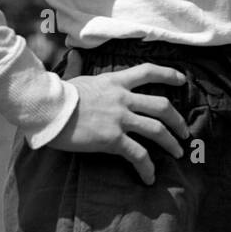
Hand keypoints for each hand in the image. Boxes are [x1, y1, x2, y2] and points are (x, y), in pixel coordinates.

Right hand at [53, 64, 189, 184]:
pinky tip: (150, 178)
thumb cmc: (55, 95)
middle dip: (177, 120)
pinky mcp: (113, 138)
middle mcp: (123, 98)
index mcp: (115, 81)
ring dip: (171, 143)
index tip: (182, 80)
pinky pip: (138, 154)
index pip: (148, 71)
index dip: (168, 75)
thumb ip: (79, 67)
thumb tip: (75, 53)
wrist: (46, 109)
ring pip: (157, 129)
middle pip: (162, 105)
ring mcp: (120, 118)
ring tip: (178, 153)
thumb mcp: (73, 76)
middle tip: (184, 131)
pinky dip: (147, 167)